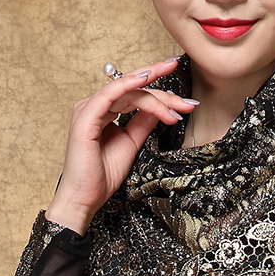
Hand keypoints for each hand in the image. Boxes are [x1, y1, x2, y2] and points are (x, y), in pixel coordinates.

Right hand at [44, 55, 196, 234]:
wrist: (85, 197)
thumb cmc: (102, 174)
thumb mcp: (132, 143)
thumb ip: (143, 123)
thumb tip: (162, 107)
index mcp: (104, 110)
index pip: (137, 96)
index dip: (163, 98)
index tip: (186, 106)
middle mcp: (94, 105)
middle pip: (134, 90)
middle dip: (164, 94)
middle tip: (189, 102)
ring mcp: (88, 109)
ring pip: (128, 91)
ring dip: (156, 97)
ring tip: (178, 105)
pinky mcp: (85, 116)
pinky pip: (110, 93)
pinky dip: (129, 84)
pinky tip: (147, 78)